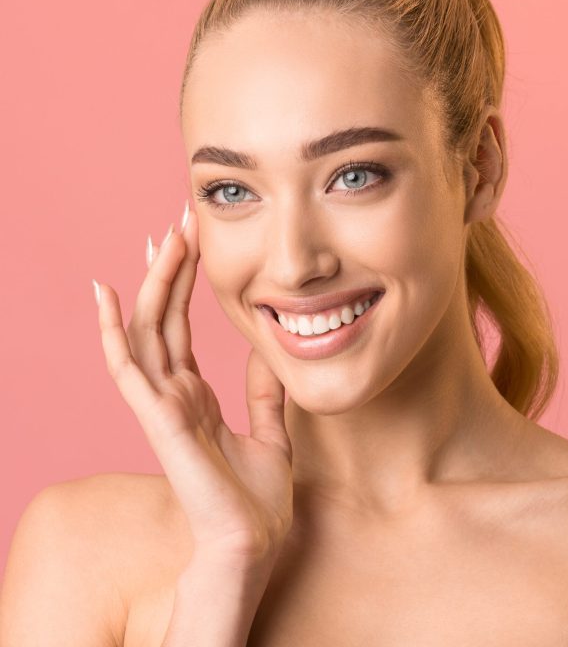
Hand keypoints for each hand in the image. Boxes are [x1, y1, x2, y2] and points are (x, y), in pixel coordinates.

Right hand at [93, 203, 292, 569]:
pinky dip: (111, 330)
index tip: (188, 241)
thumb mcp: (269, 431)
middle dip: (169, 269)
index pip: (179, 328)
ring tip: (160, 238)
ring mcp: (161, 405)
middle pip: (161, 319)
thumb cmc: (258, 498)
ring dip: (150, 284)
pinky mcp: (159, 419)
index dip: (181, 284)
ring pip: (145, 331)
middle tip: (178, 221)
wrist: (254, 542)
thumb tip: (266, 351)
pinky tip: (103, 293)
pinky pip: (127, 368)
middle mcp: (172, 395)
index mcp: (194, 396)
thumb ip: (263, 393)